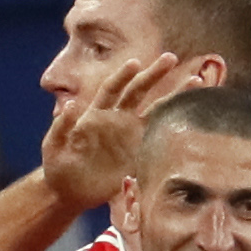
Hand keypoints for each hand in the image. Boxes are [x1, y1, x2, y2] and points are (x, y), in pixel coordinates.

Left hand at [41, 53, 181, 214]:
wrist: (68, 192)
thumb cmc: (57, 166)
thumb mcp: (53, 146)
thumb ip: (61, 127)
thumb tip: (69, 105)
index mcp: (96, 114)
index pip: (112, 90)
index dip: (122, 77)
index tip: (135, 64)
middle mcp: (117, 120)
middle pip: (138, 92)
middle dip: (154, 75)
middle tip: (171, 58)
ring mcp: (130, 137)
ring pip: (155, 111)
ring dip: (174, 96)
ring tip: (197, 81)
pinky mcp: (139, 154)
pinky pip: (160, 138)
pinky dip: (175, 127)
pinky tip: (193, 116)